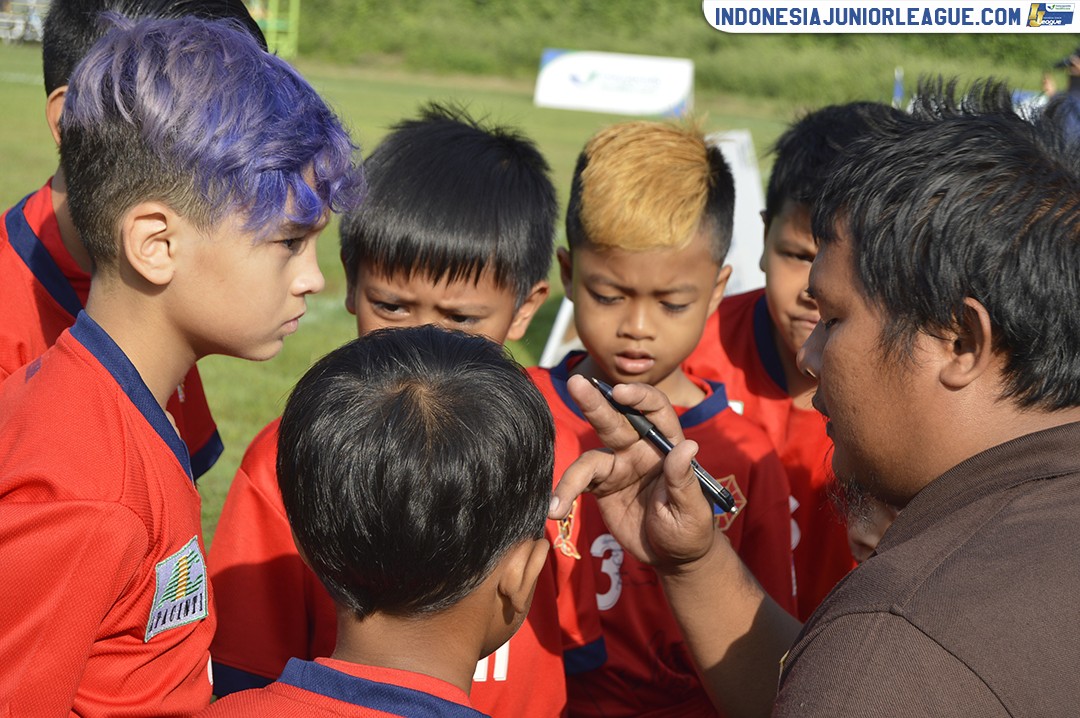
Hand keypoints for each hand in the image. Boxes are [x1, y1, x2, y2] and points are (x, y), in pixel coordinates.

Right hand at [550, 376, 716, 570]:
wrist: (671, 556)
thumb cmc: (690, 530)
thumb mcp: (693, 509)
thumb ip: (684, 480)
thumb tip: (688, 446)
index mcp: (666, 446)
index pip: (654, 410)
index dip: (639, 397)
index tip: (620, 394)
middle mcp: (639, 449)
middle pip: (614, 420)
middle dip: (594, 402)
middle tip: (575, 383)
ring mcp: (618, 467)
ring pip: (590, 457)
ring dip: (571, 475)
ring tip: (557, 502)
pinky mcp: (601, 486)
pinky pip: (579, 483)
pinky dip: (564, 494)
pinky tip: (554, 510)